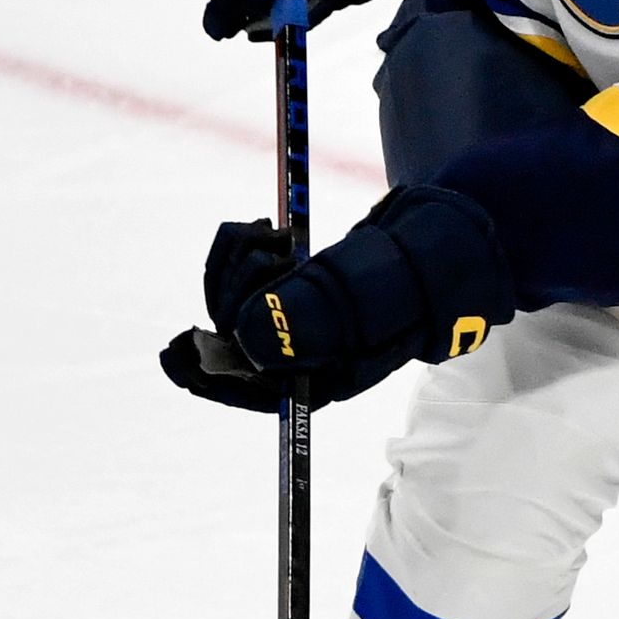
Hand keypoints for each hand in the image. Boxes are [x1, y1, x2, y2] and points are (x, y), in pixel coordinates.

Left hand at [157, 187, 516, 412]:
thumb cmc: (420, 272)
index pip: (256, 388)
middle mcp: (305, 359)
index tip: (177, 350)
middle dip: (238, 286)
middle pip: (236, 340)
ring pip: (232, 306)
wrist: (441, 243)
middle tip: (266, 242)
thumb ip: (317, 313)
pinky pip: (237, 280)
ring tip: (272, 233)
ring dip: (239, 261)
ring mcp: (294, 327)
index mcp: (328, 376)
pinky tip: (263, 230)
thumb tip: (247, 341)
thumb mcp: (376, 287)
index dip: (211, 376)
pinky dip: (240, 249)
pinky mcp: (286, 296)